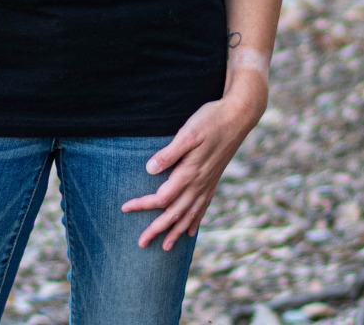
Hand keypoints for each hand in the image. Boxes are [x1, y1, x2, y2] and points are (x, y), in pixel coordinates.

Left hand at [120, 76, 267, 250]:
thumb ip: (169, 153)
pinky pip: (203, 207)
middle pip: (174, 213)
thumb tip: (149, 171)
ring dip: (176, 231)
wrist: (238, 116)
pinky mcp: (214, 179)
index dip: (143, 205)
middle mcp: (199, 183)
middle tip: (141, 243)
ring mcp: (208, 183)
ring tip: (166, 247)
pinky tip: (190, 230)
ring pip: (189, 214)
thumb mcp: (188, 133)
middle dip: (157, 229)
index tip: (125, 208)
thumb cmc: (210, 120)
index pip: (162, 198)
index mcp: (190, 172)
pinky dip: (195, 221)